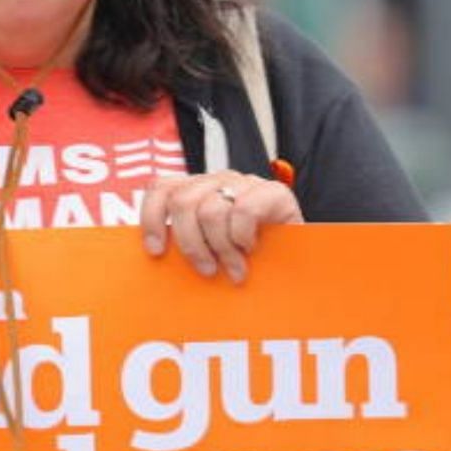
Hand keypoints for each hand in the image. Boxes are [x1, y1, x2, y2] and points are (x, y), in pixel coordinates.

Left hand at [140, 171, 303, 283]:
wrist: (298, 262)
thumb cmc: (247, 260)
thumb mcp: (210, 250)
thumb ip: (187, 244)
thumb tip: (154, 258)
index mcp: (196, 190)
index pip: (162, 188)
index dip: (152, 217)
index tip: (156, 251)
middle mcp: (217, 181)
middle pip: (182, 202)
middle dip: (191, 243)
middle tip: (206, 270)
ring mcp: (245, 183)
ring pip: (211, 210)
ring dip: (221, 249)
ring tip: (233, 270)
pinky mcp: (273, 192)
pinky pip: (244, 210)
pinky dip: (242, 237)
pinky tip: (251, 250)